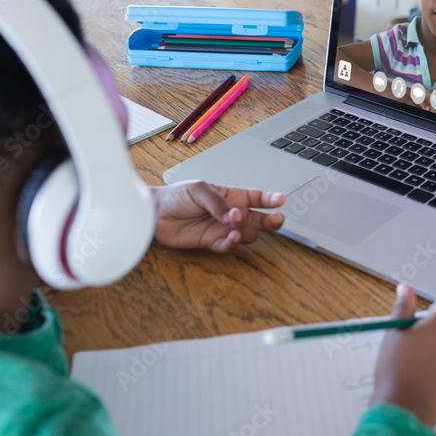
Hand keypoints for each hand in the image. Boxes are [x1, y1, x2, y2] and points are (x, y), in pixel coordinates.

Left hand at [151, 181, 284, 252]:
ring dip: (245, 229)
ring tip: (234, 222)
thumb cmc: (177, 196)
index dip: (270, 199)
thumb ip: (218, 202)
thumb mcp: (199, 189)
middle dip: (272, 220)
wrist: (155, 213)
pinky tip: (231, 236)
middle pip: (260, 220)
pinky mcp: (212, 243)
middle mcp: (232, 214)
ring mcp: (223, 229)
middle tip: (276, 220)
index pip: (257, 198)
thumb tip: (233, 215)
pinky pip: (229, 246)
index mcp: (232, 196)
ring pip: (247, 234)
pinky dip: (232, 243)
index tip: (280, 200)